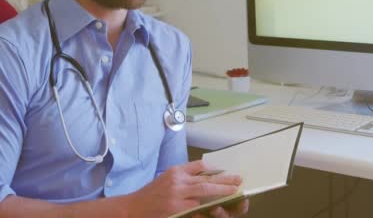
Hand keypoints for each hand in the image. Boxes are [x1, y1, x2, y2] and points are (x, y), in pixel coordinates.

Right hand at [127, 160, 241, 217]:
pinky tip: (217, 207)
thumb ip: (184, 175)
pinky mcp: (176, 208)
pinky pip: (196, 208)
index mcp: (176, 171)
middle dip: (224, 180)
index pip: (199, 166)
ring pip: (204, 191)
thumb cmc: (151, 194)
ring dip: (221, 191)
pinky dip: (207, 208)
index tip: (226, 172)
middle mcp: (177, 180)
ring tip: (233, 191)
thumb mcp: (167, 178)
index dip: (215, 169)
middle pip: (206, 178)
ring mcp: (177, 195)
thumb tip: (206, 175)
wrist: (132, 208)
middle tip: (238, 180)